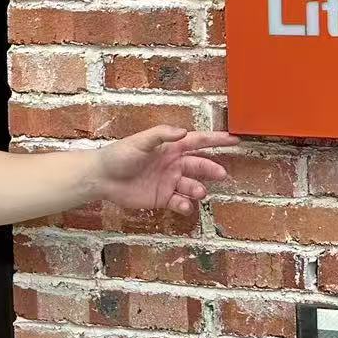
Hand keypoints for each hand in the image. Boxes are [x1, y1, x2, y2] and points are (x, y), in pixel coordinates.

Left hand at [93, 125, 239, 214]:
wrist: (102, 178)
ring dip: (198, 189)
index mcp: (170, 147)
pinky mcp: (162, 198)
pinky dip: (185, 205)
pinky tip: (185, 206)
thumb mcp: (139, 141)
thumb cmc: (119, 155)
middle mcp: (173, 164)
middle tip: (220, 173)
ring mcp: (169, 182)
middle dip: (211, 169)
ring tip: (197, 191)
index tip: (234, 140)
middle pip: (199, 165)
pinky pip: (180, 202)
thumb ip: (161, 134)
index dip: (216, 140)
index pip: (198, 141)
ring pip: (192, 186)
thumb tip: (183, 131)